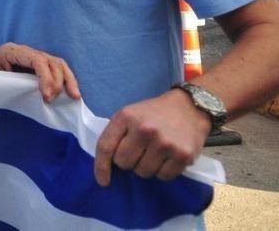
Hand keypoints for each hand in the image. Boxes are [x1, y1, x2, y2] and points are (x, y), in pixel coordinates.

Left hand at [0, 42, 80, 102]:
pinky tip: (70, 92)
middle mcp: (25, 51)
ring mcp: (32, 56)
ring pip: (57, 63)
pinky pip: (56, 69)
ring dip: (68, 80)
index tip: (46, 96)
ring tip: (74, 96)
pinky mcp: (37, 64)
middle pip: (51, 60)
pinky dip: (65, 80)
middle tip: (52, 100)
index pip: (37, 60)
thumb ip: (3, 81)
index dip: (46, 77)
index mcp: (12, 51)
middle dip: (57, 81)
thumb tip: (22, 92)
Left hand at [93, 88, 209, 186]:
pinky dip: (163, 171)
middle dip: (128, 162)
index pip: (106, 146)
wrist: (188, 107)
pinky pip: (164, 176)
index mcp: (126, 117)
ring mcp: (165, 143)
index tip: (102, 181)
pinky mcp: (183, 155)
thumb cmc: (153, 113)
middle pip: (124, 163)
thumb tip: (107, 165)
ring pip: (143, 172)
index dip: (101, 166)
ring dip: (145, 167)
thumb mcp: (129, 114)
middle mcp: (144, 130)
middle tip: (138, 152)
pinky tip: (167, 157)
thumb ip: (117, 135)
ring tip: (154, 153)